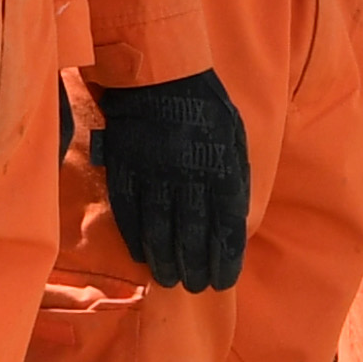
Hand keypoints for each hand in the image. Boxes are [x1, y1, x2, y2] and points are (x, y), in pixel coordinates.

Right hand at [91, 69, 253, 292]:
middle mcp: (189, 177)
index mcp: (221, 168)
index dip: (226, 257)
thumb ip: (235, 178)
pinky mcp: (126, 171)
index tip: (225, 278)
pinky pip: (129, 213)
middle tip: (196, 286)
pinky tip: (141, 255)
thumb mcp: (234, 137)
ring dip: (165, 260)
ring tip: (170, 279)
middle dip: (196, 267)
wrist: (159, 74)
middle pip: (193, 235)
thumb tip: (236, 219)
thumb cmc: (205, 106)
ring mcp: (154, 176)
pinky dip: (135, 238)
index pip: (227, 226)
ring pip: (159, 230)